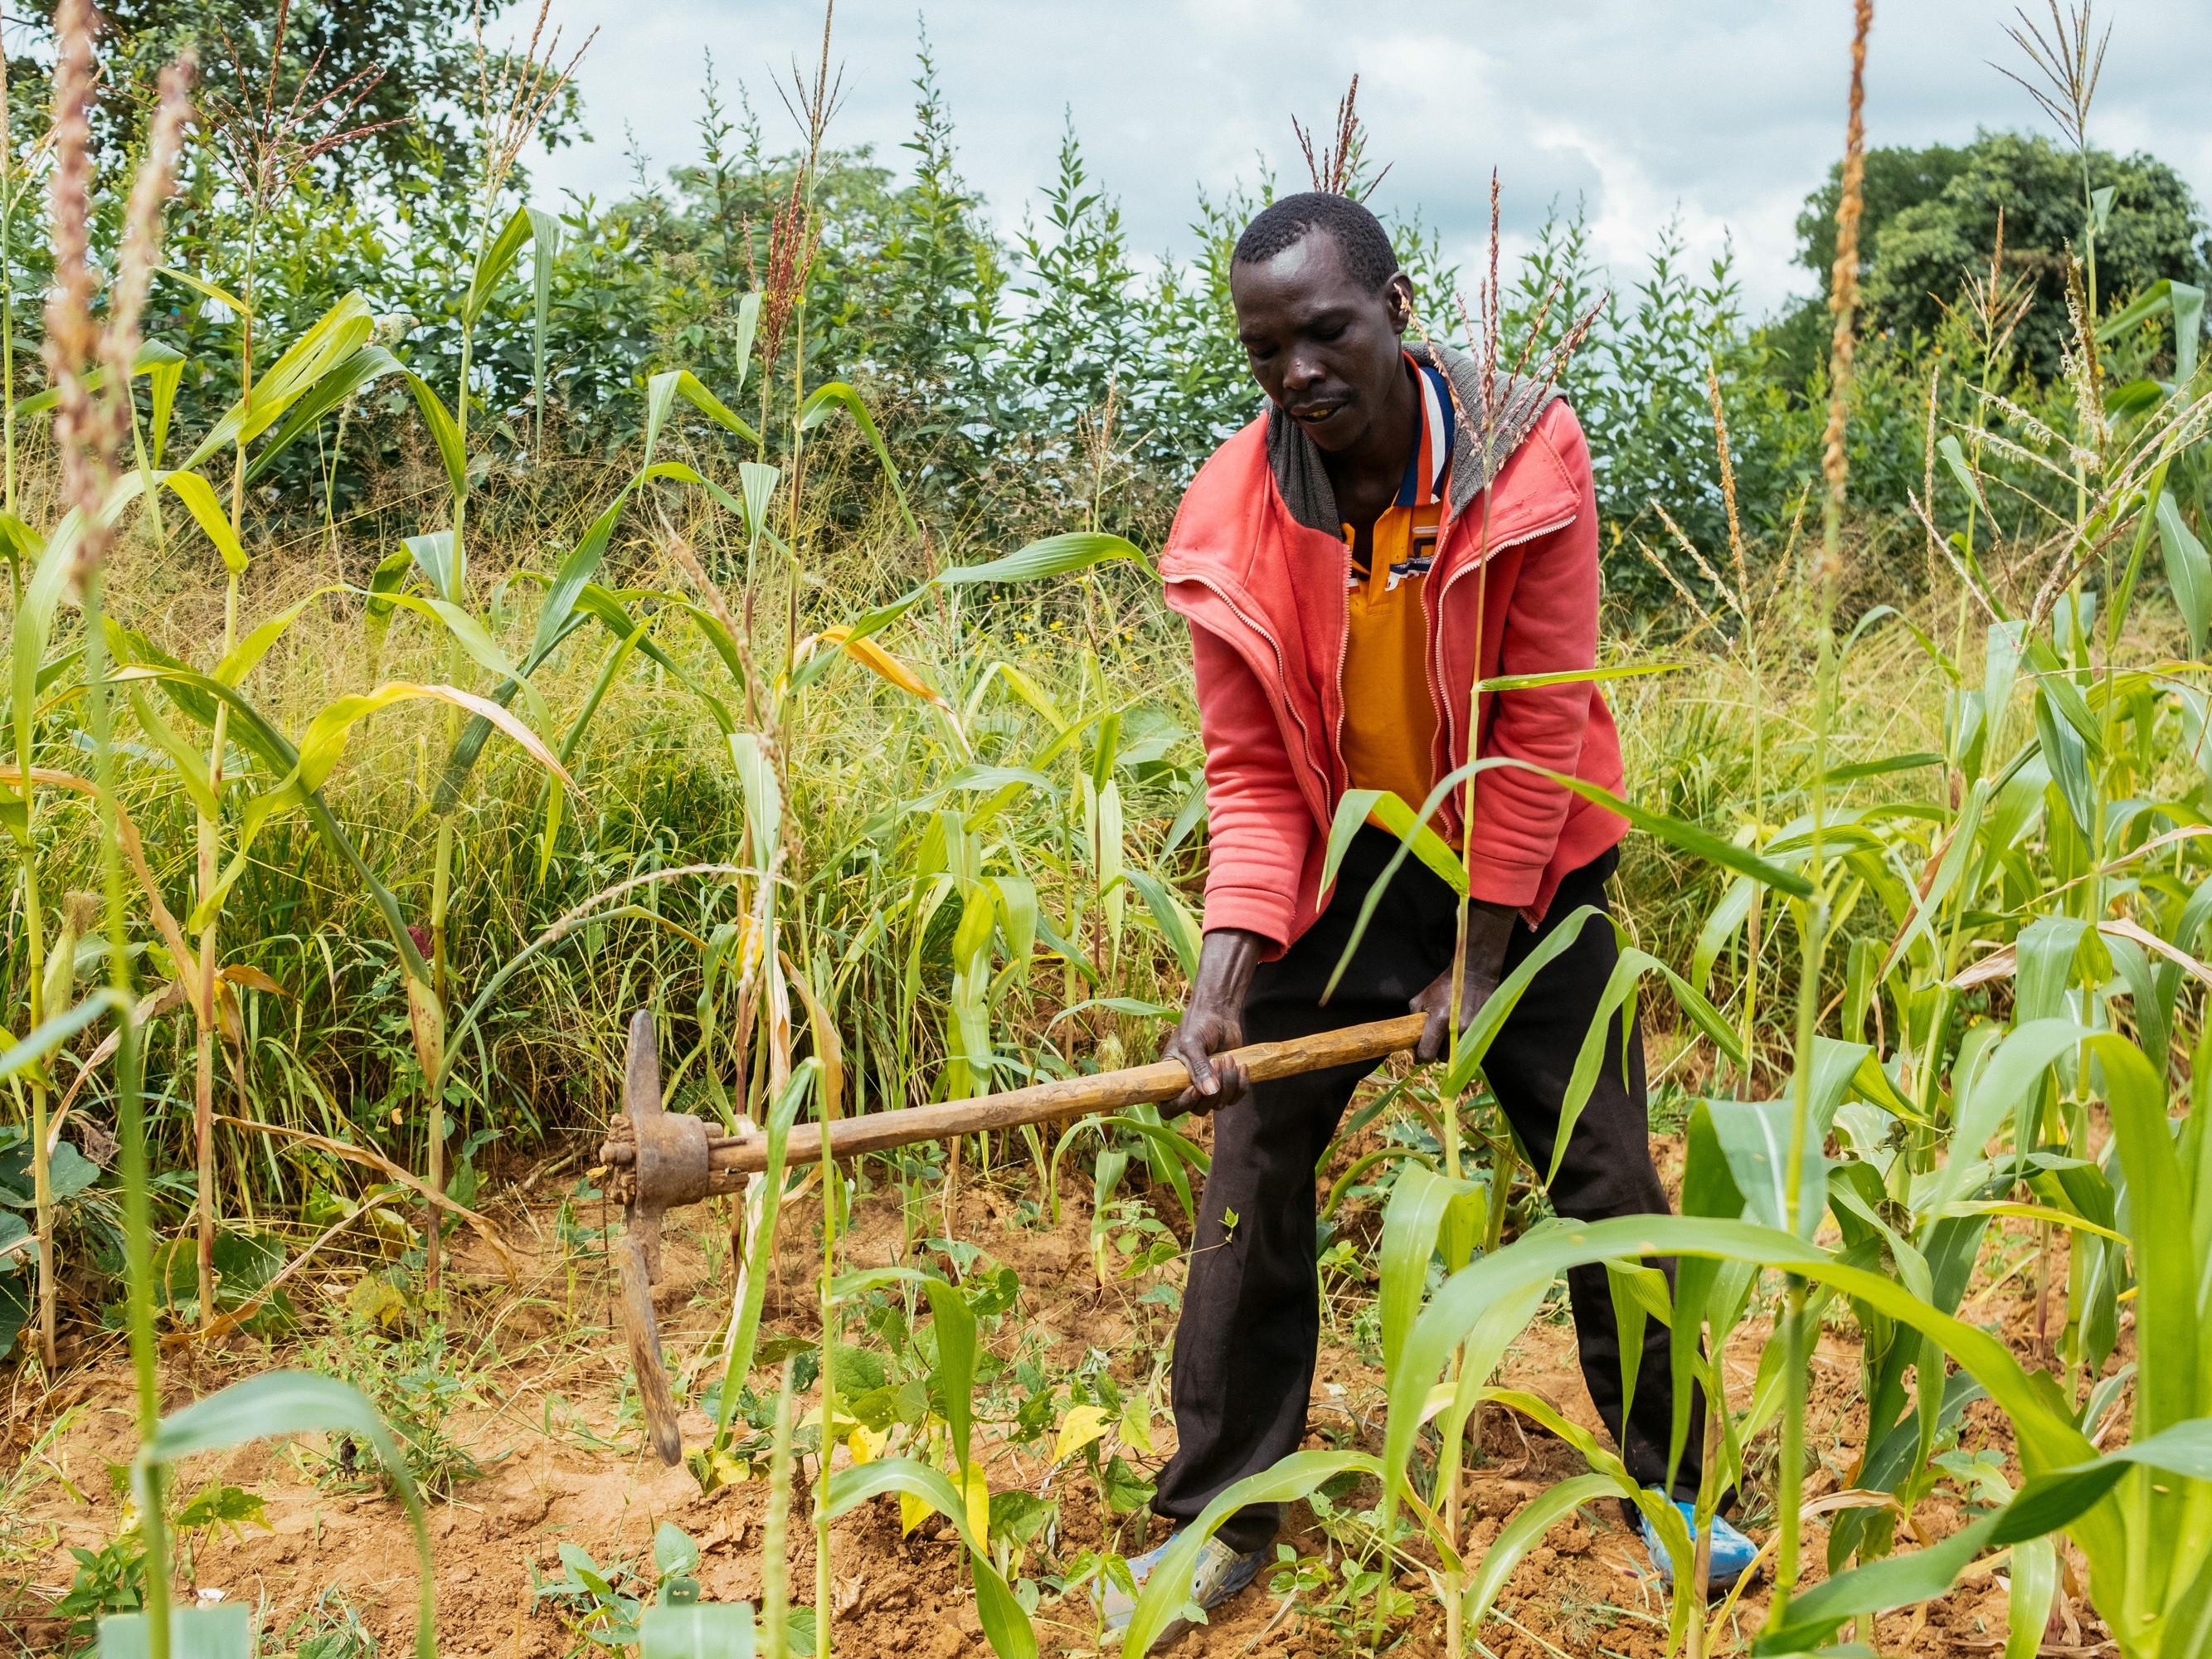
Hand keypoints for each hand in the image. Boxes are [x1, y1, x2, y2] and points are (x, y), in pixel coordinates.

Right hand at [1163, 929, 1265, 1115]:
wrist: (1219, 1014)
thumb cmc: (1197, 1025)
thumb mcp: (1192, 1044)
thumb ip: (1198, 1068)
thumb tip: (1209, 1092)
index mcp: (1169, 1080)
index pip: (1169, 1108)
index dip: (1182, 1104)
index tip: (1195, 1088)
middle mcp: (1187, 1089)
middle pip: (1199, 1110)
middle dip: (1212, 1089)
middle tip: (1217, 1061)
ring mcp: (1208, 1088)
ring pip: (1219, 1104)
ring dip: (1228, 1083)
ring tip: (1228, 1059)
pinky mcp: (1227, 1085)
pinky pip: (1236, 1097)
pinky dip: (1241, 1084)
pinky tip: (1241, 1065)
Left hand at [1411, 900, 1520, 1061]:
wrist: (1473, 975)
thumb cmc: (1444, 986)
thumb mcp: (1421, 999)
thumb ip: (1413, 1020)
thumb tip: (1411, 1039)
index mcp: (1439, 1022)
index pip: (1427, 1054)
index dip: (1421, 1055)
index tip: (1420, 1050)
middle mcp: (1457, 1030)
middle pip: (1442, 1058)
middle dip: (1436, 1051)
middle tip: (1434, 1038)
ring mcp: (1471, 1031)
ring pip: (1455, 1055)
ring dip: (1449, 1048)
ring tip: (1447, 1033)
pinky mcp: (1481, 1031)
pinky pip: (1467, 1046)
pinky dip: (1460, 1043)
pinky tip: (1458, 1030)